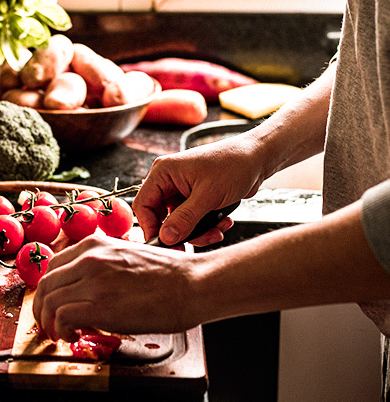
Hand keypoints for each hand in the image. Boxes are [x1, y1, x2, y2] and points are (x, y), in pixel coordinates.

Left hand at [32, 234, 202, 341]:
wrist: (192, 283)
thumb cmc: (169, 274)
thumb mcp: (127, 256)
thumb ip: (103, 265)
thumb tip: (88, 287)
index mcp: (94, 244)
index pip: (53, 266)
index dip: (49, 290)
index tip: (52, 304)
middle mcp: (89, 258)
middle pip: (46, 285)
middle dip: (42, 309)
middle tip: (49, 325)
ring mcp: (92, 280)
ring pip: (49, 301)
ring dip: (49, 323)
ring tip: (61, 335)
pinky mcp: (99, 305)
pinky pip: (62, 317)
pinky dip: (61, 330)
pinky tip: (74, 336)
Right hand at [133, 136, 264, 245]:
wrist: (258, 158)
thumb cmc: (234, 164)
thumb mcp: (208, 196)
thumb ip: (184, 219)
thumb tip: (166, 237)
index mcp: (164, 172)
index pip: (143, 205)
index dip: (151, 227)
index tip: (164, 243)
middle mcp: (169, 181)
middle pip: (160, 217)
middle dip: (180, 232)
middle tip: (194, 243)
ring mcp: (182, 190)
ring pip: (178, 222)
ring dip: (198, 231)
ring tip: (217, 230)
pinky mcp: (195, 198)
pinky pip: (192, 220)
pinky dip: (207, 226)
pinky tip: (223, 222)